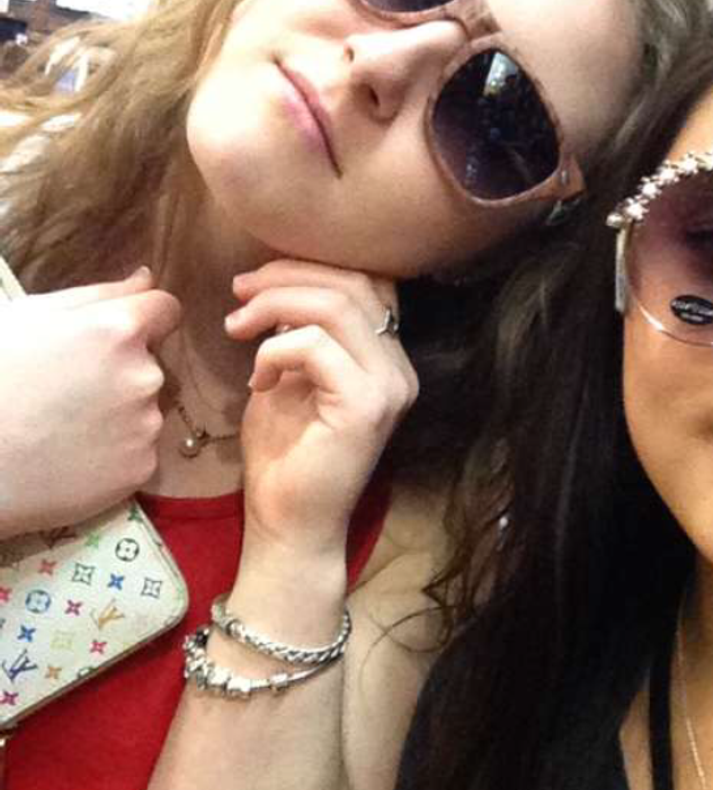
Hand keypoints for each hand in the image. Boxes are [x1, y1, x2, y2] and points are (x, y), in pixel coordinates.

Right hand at [0, 268, 180, 536]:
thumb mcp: (31, 317)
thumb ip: (100, 294)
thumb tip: (146, 278)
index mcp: (118, 329)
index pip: (166, 310)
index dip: (141, 322)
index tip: (114, 339)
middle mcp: (144, 375)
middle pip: (153, 363)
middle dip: (123, 370)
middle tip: (70, 389)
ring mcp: (146, 426)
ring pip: (146, 409)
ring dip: (121, 414)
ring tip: (67, 425)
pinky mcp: (142, 469)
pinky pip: (139, 451)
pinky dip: (115, 453)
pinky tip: (74, 454)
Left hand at [225, 261, 417, 555]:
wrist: (288, 525)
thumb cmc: (284, 457)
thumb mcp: (288, 377)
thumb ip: (297, 332)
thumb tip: (277, 287)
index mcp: (387, 359)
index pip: (368, 281)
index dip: (310, 265)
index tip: (255, 281)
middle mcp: (399, 369)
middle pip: (354, 282)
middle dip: (286, 276)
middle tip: (238, 292)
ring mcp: (388, 387)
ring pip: (338, 305)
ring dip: (275, 304)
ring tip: (236, 326)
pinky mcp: (364, 407)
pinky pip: (316, 346)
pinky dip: (275, 350)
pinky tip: (257, 379)